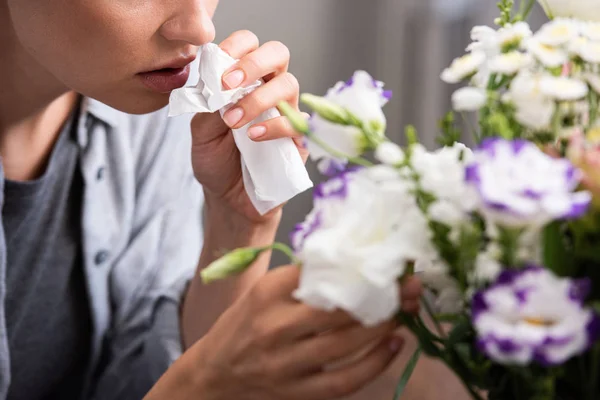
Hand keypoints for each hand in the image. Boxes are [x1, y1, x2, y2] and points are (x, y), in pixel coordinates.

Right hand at [145, 267, 422, 399]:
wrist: (213, 375)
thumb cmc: (242, 326)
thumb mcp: (262, 292)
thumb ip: (299, 279)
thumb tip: (350, 261)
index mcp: (266, 294)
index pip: (317, 274)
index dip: (358, 266)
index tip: (384, 259)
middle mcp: (275, 327)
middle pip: (338, 309)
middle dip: (381, 295)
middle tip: (408, 284)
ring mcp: (287, 363)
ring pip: (347, 343)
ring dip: (383, 325)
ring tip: (406, 310)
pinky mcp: (298, 391)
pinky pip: (345, 379)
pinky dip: (375, 363)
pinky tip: (395, 345)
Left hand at [190, 30, 307, 222]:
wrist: (229, 199)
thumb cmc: (217, 161)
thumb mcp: (201, 132)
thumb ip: (208, 106)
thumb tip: (217, 85)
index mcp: (244, 81)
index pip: (249, 45)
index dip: (236, 46)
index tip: (218, 67)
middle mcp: (269, 90)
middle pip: (277, 53)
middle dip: (253, 63)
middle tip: (229, 84)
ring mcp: (287, 113)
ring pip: (289, 85)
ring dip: (258, 98)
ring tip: (233, 121)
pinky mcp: (299, 139)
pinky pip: (296, 123)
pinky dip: (273, 127)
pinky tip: (253, 138)